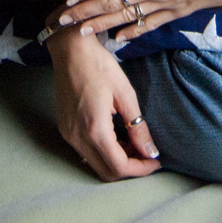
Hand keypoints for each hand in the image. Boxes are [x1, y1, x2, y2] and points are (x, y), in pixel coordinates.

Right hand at [48, 26, 161, 179]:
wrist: (70, 50)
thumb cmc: (98, 65)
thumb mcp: (125, 93)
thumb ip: (138, 126)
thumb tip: (150, 151)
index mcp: (95, 129)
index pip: (119, 167)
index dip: (140, 169)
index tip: (155, 161)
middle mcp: (78, 137)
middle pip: (106, 172)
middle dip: (130, 168)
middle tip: (146, 154)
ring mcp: (69, 135)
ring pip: (95, 164)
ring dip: (116, 161)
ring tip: (133, 143)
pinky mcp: (65, 129)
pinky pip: (86, 152)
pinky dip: (103, 152)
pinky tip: (116, 136)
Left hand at [59, 0, 221, 40]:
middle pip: (113, 2)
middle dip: (86, 12)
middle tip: (63, 22)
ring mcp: (166, 3)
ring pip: (127, 16)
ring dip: (103, 24)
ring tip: (82, 32)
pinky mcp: (178, 11)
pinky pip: (150, 24)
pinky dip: (133, 32)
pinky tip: (121, 39)